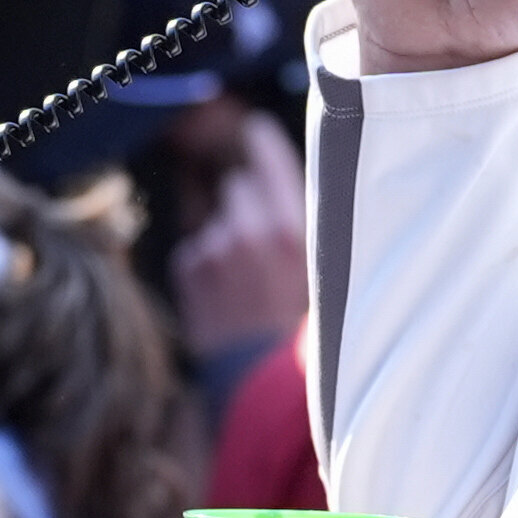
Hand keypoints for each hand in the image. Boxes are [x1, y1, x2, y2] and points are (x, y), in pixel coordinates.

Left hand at [173, 111, 311, 366]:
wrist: (262, 388)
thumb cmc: (304, 335)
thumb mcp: (328, 275)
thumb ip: (307, 227)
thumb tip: (280, 189)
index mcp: (294, 228)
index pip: (269, 158)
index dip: (261, 142)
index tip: (254, 130)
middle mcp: (249, 229)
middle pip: (239, 186)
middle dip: (247, 204)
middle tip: (264, 243)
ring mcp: (213, 247)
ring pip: (218, 219)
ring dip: (228, 237)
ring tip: (249, 282)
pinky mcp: (189, 268)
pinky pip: (198, 247)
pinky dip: (208, 264)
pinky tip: (229, 296)